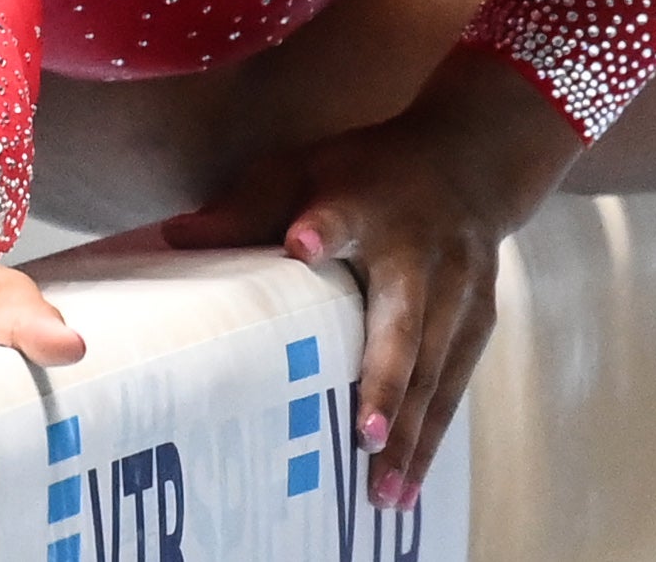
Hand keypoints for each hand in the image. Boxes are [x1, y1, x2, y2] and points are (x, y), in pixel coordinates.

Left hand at [159, 48, 579, 507]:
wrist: (469, 161)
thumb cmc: (365, 174)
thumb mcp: (304, 170)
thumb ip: (246, 208)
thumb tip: (175, 236)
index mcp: (366, 205)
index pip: (342, 215)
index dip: (325, 230)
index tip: (303, 244)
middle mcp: (420, 249)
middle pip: (405, 318)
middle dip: (387, 378)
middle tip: (364, 437)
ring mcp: (459, 286)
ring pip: (435, 366)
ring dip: (412, 432)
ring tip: (383, 493)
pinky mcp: (480, 317)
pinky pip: (454, 383)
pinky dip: (432, 435)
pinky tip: (407, 483)